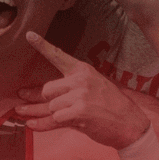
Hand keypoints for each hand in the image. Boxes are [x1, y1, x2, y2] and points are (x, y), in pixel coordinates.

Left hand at [16, 31, 149, 147]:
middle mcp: (81, 79)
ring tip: (72, 117)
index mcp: (83, 70)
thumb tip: (27, 97)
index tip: (29, 35)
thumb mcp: (90, 90)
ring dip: (56, 115)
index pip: (58, 56)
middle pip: (47, 90)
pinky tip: (46, 124)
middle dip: (46, 102)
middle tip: (53, 107)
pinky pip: (55, 118)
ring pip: (51, 106)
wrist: (131, 124)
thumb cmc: (109, 108)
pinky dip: (50, 124)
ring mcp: (81, 94)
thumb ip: (63, 90)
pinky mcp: (80, 110)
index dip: (42, 45)